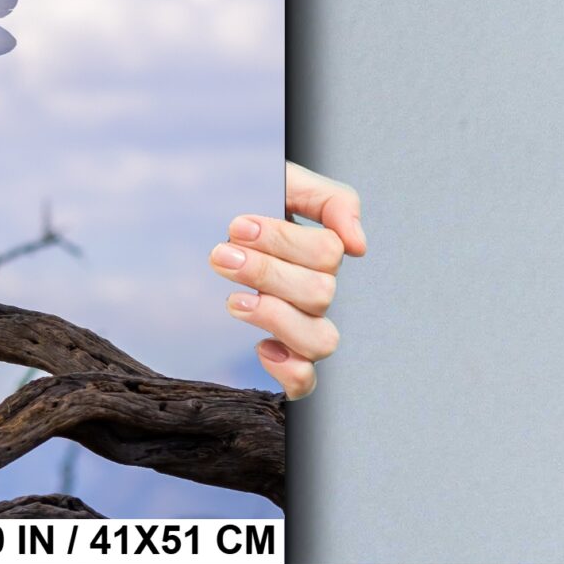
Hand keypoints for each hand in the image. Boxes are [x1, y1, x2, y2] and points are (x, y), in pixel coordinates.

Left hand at [210, 161, 364, 399]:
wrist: (205, 215)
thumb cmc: (251, 199)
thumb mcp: (287, 180)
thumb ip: (331, 200)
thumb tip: (358, 245)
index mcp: (321, 252)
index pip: (327, 254)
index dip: (283, 241)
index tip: (238, 227)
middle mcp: (317, 292)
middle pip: (319, 294)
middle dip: (266, 273)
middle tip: (222, 255)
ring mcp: (302, 326)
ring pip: (321, 340)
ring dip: (276, 318)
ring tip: (234, 300)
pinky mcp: (283, 356)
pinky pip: (306, 382)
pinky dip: (290, 371)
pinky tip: (261, 347)